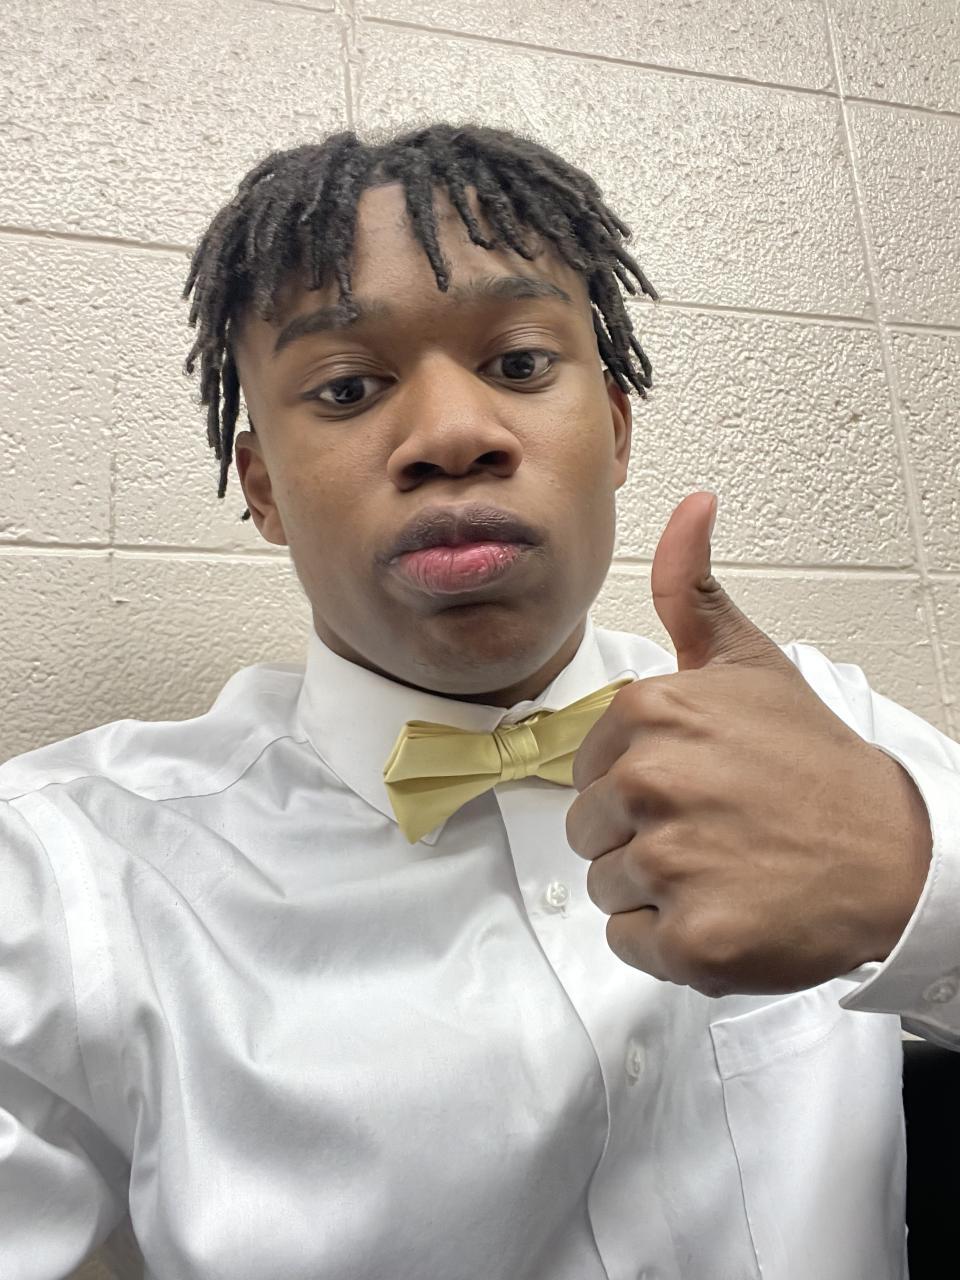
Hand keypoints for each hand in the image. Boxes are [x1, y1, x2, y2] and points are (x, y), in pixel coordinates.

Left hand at [566, 491, 932, 996]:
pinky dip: (670, 942)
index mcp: (648, 713)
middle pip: (588, 830)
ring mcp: (670, 865)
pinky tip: (726, 911)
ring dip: (655, 890)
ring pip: (606, 887)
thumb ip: (695, 591)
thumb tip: (691, 506)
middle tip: (712, 829)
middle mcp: (649, 783)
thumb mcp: (750, 663)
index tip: (695, 783)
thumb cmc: (812, 763)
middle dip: (639, 837)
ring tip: (722, 868)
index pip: (586, 769)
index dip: (636, 783)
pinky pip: (629, 944)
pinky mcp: (691, 942)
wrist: (893, 854)